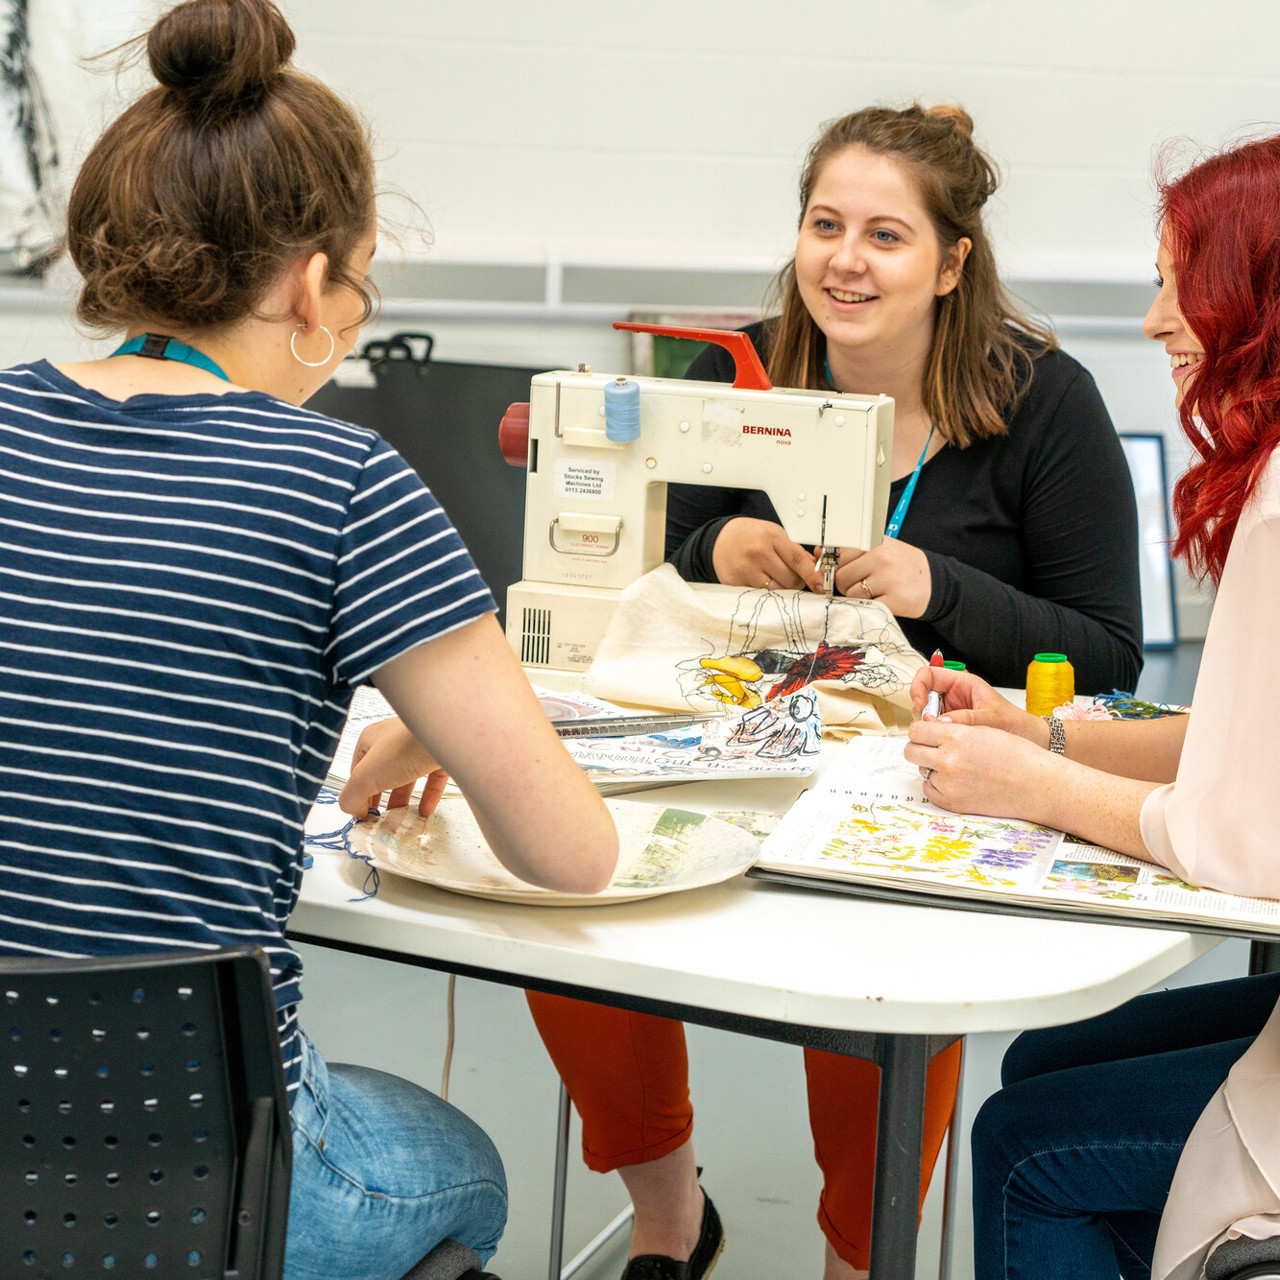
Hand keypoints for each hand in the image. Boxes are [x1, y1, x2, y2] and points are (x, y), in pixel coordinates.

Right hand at [338, 716, 449, 818]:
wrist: (446, 734)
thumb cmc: (404, 746)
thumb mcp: (366, 776)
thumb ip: (352, 796)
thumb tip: (353, 811)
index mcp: (371, 740)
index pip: (358, 771)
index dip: (358, 794)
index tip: (363, 815)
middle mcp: (395, 741)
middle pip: (383, 775)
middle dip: (381, 798)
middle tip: (380, 820)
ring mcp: (419, 747)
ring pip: (407, 777)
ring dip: (402, 799)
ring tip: (400, 819)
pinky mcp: (441, 755)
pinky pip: (432, 778)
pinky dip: (427, 796)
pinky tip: (424, 812)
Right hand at [711, 517, 823, 591]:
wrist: (721, 539)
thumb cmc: (751, 536)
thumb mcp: (775, 534)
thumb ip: (795, 551)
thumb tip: (814, 570)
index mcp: (772, 537)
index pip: (798, 560)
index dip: (812, 575)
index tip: (820, 586)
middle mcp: (759, 553)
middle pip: (790, 580)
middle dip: (796, 582)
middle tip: (791, 576)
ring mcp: (746, 569)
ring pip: (777, 592)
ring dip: (782, 589)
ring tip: (774, 577)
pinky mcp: (736, 583)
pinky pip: (761, 596)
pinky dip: (765, 592)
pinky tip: (760, 581)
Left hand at [833, 539, 931, 616]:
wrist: (937, 582)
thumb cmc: (902, 566)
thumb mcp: (880, 550)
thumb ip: (850, 550)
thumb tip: (817, 552)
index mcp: (875, 543)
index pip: (838, 554)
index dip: (837, 566)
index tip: (842, 571)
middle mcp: (881, 557)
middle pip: (841, 576)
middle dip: (846, 584)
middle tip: (861, 584)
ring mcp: (888, 579)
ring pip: (850, 593)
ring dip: (857, 597)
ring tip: (874, 592)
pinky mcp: (894, 600)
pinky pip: (864, 606)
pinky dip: (867, 607)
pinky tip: (880, 601)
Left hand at [905, 718, 1054, 816]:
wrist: (1036, 784)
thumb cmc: (1016, 755)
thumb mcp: (982, 730)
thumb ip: (952, 729)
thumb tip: (928, 729)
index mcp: (956, 736)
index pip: (916, 730)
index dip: (920, 730)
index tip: (926, 732)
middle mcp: (948, 760)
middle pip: (911, 751)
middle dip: (919, 747)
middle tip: (932, 748)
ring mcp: (948, 784)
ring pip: (921, 770)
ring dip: (932, 766)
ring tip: (956, 766)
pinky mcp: (951, 802)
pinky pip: (930, 789)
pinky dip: (939, 784)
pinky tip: (958, 780)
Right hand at [909, 665, 1045, 743]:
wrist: (1029, 740)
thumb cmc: (1016, 723)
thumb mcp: (992, 718)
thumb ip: (965, 719)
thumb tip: (939, 722)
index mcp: (963, 683)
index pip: (929, 675)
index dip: (919, 686)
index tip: (920, 703)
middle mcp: (954, 696)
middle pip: (923, 696)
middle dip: (922, 711)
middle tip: (932, 726)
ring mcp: (951, 712)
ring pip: (925, 714)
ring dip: (927, 726)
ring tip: (942, 736)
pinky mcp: (951, 727)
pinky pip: (934, 729)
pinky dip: (933, 736)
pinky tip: (945, 743)